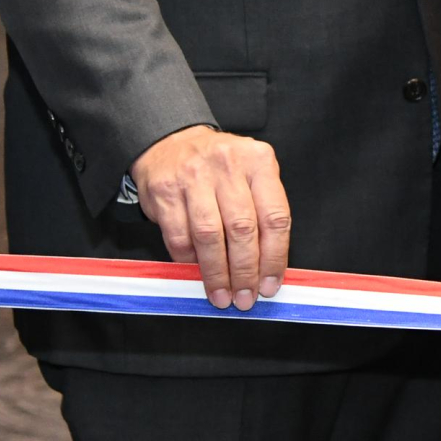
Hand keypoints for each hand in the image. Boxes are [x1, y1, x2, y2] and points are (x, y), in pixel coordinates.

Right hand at [132, 124, 290, 308]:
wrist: (171, 143)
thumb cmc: (218, 167)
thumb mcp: (250, 174)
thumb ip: (262, 212)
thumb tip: (269, 268)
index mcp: (258, 162)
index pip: (275, 217)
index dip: (274, 258)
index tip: (270, 285)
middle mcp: (228, 166)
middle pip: (243, 229)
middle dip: (245, 272)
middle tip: (246, 297)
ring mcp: (194, 177)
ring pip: (210, 236)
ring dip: (217, 273)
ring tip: (222, 295)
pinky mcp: (165, 191)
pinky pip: (179, 236)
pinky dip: (189, 260)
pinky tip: (196, 271)